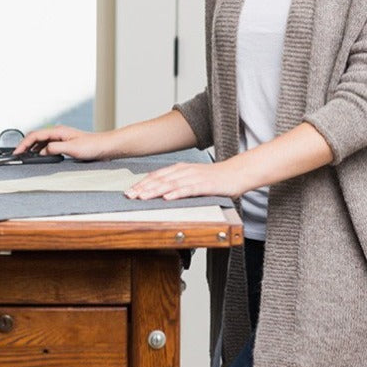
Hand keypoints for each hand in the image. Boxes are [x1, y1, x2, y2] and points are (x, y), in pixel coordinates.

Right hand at [13, 126, 113, 160]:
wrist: (106, 146)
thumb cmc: (93, 146)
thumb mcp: (73, 149)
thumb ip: (55, 148)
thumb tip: (42, 150)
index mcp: (58, 131)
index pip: (34, 135)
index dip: (23, 144)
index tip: (17, 152)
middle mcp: (58, 132)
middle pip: (35, 137)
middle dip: (25, 145)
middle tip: (18, 156)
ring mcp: (61, 138)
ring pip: (41, 141)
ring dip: (32, 148)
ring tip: (25, 157)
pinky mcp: (65, 143)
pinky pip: (48, 145)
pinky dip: (40, 150)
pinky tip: (40, 157)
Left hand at [126, 159, 245, 200]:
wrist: (238, 173)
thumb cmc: (216, 178)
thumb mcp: (193, 178)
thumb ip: (178, 183)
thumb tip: (162, 192)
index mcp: (181, 169)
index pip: (157, 176)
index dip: (142, 183)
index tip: (129, 191)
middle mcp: (185, 171)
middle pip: (160, 179)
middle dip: (143, 188)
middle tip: (129, 196)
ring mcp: (195, 177)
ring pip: (171, 184)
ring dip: (155, 191)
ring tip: (142, 197)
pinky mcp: (206, 185)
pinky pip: (189, 189)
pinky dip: (177, 193)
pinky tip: (167, 198)